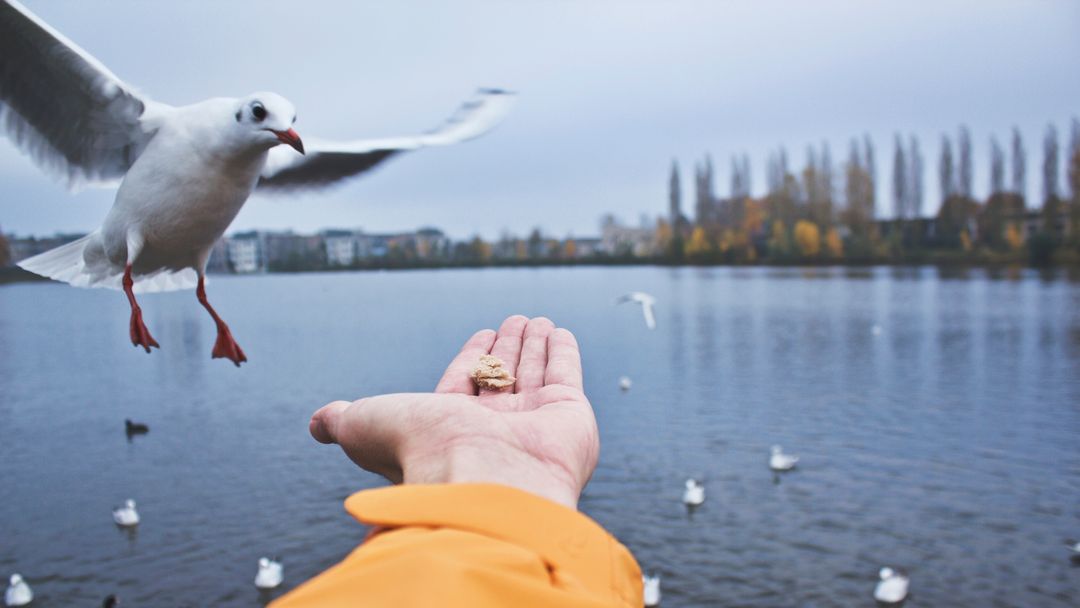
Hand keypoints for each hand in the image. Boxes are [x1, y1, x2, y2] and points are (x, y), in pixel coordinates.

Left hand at [309, 316, 598, 508]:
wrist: (483, 481)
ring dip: (533, 344)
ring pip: (533, 373)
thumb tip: (317, 423)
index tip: (482, 334)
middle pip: (501, 377)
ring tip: (534, 319)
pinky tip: (559, 333)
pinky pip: (566, 375)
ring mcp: (534, 425)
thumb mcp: (366, 425)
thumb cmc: (422, 455)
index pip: (463, 384)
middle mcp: (493, 430)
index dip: (471, 358)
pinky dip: (563, 352)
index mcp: (451, 430)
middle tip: (513, 321)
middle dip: (506, 348)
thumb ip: (345, 420)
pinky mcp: (569, 417)